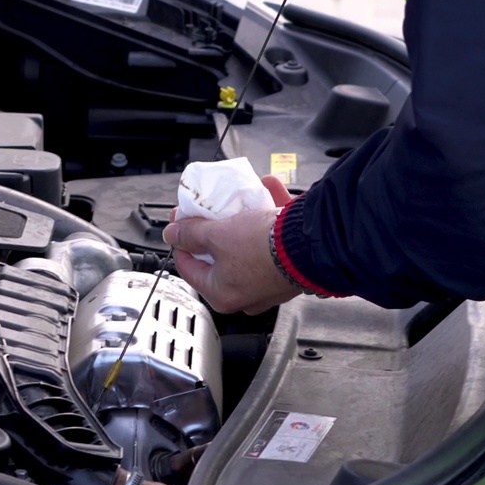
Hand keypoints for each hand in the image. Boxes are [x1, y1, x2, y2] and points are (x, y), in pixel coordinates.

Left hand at [164, 176, 298, 314]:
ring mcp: (269, 280)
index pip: (189, 267)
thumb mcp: (216, 235)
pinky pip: (273, 238)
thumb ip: (190, 234)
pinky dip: (269, 215)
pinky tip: (270, 189)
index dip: (181, 239)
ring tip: (241, 196)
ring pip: (247, 244)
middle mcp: (246, 293)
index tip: (180, 220)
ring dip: (245, 216)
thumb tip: (172, 233)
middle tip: (211, 208)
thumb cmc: (262, 249)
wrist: (312, 245)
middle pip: (219, 255)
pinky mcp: (289, 266)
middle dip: (216, 226)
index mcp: (222, 294)